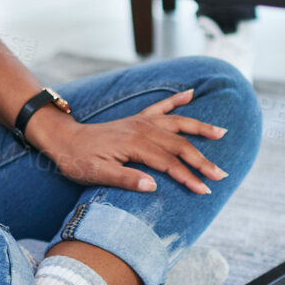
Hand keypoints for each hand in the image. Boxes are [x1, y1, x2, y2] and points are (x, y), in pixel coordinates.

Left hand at [29, 89, 229, 194]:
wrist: (62, 139)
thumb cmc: (78, 160)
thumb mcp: (97, 175)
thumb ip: (125, 179)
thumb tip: (153, 185)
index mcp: (134, 144)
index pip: (169, 163)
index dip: (188, 177)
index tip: (204, 191)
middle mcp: (141, 129)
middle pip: (179, 144)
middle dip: (202, 160)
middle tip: (221, 176)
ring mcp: (140, 122)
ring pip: (177, 124)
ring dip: (199, 128)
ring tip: (221, 133)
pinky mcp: (136, 119)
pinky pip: (161, 107)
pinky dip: (177, 100)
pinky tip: (191, 94)